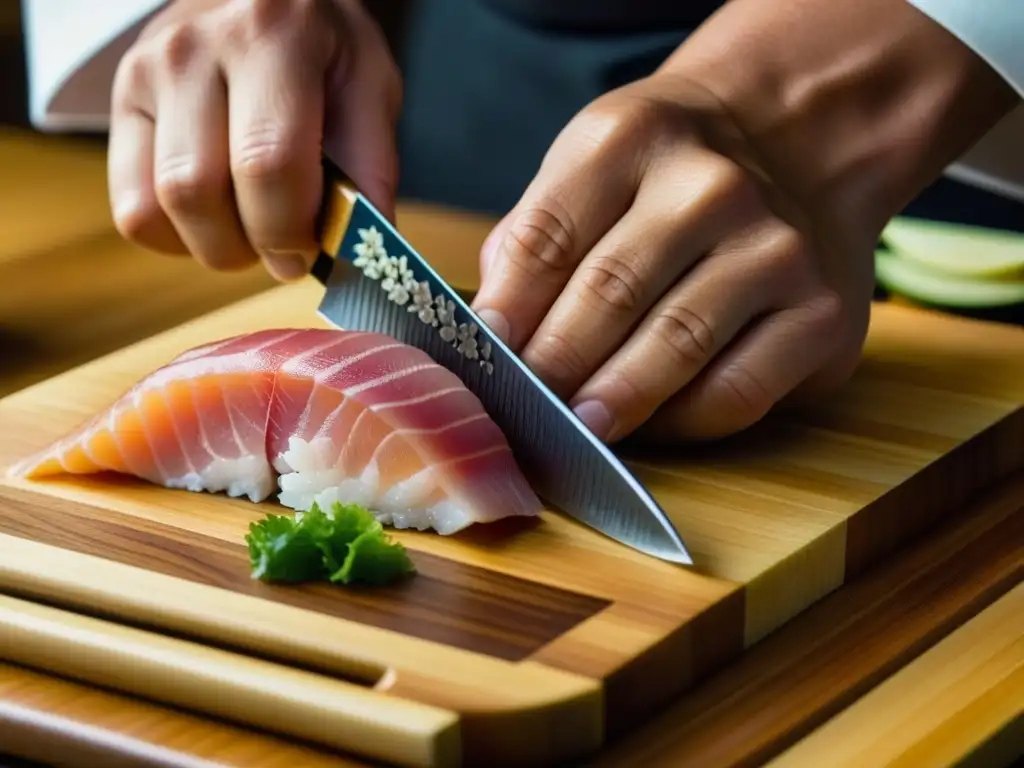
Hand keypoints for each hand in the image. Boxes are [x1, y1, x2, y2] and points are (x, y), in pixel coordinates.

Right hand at [108, 0, 400, 281]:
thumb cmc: (324, 53)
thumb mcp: (369, 87)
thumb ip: (370, 166)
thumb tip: (363, 250)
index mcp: (272, 36)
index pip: (266, 162)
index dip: (290, 228)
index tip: (313, 248)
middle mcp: (193, 48)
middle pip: (198, 191)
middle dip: (251, 245)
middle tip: (287, 246)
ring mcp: (146, 73)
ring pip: (158, 207)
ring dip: (215, 245)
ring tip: (254, 227)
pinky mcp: (122, 103)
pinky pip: (133, 210)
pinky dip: (177, 238)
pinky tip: (217, 216)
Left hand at [471, 76, 865, 443]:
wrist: (797, 142)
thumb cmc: (668, 174)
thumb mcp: (593, 166)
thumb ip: (536, 238)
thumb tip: (494, 335)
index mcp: (634, 138)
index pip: (549, 236)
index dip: (508, 310)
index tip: (484, 359)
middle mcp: (712, 186)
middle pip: (610, 293)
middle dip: (554, 366)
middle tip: (522, 413)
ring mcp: (776, 250)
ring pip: (676, 346)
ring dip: (615, 400)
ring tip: (576, 432)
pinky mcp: (822, 316)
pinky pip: (736, 392)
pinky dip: (683, 421)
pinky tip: (650, 425)